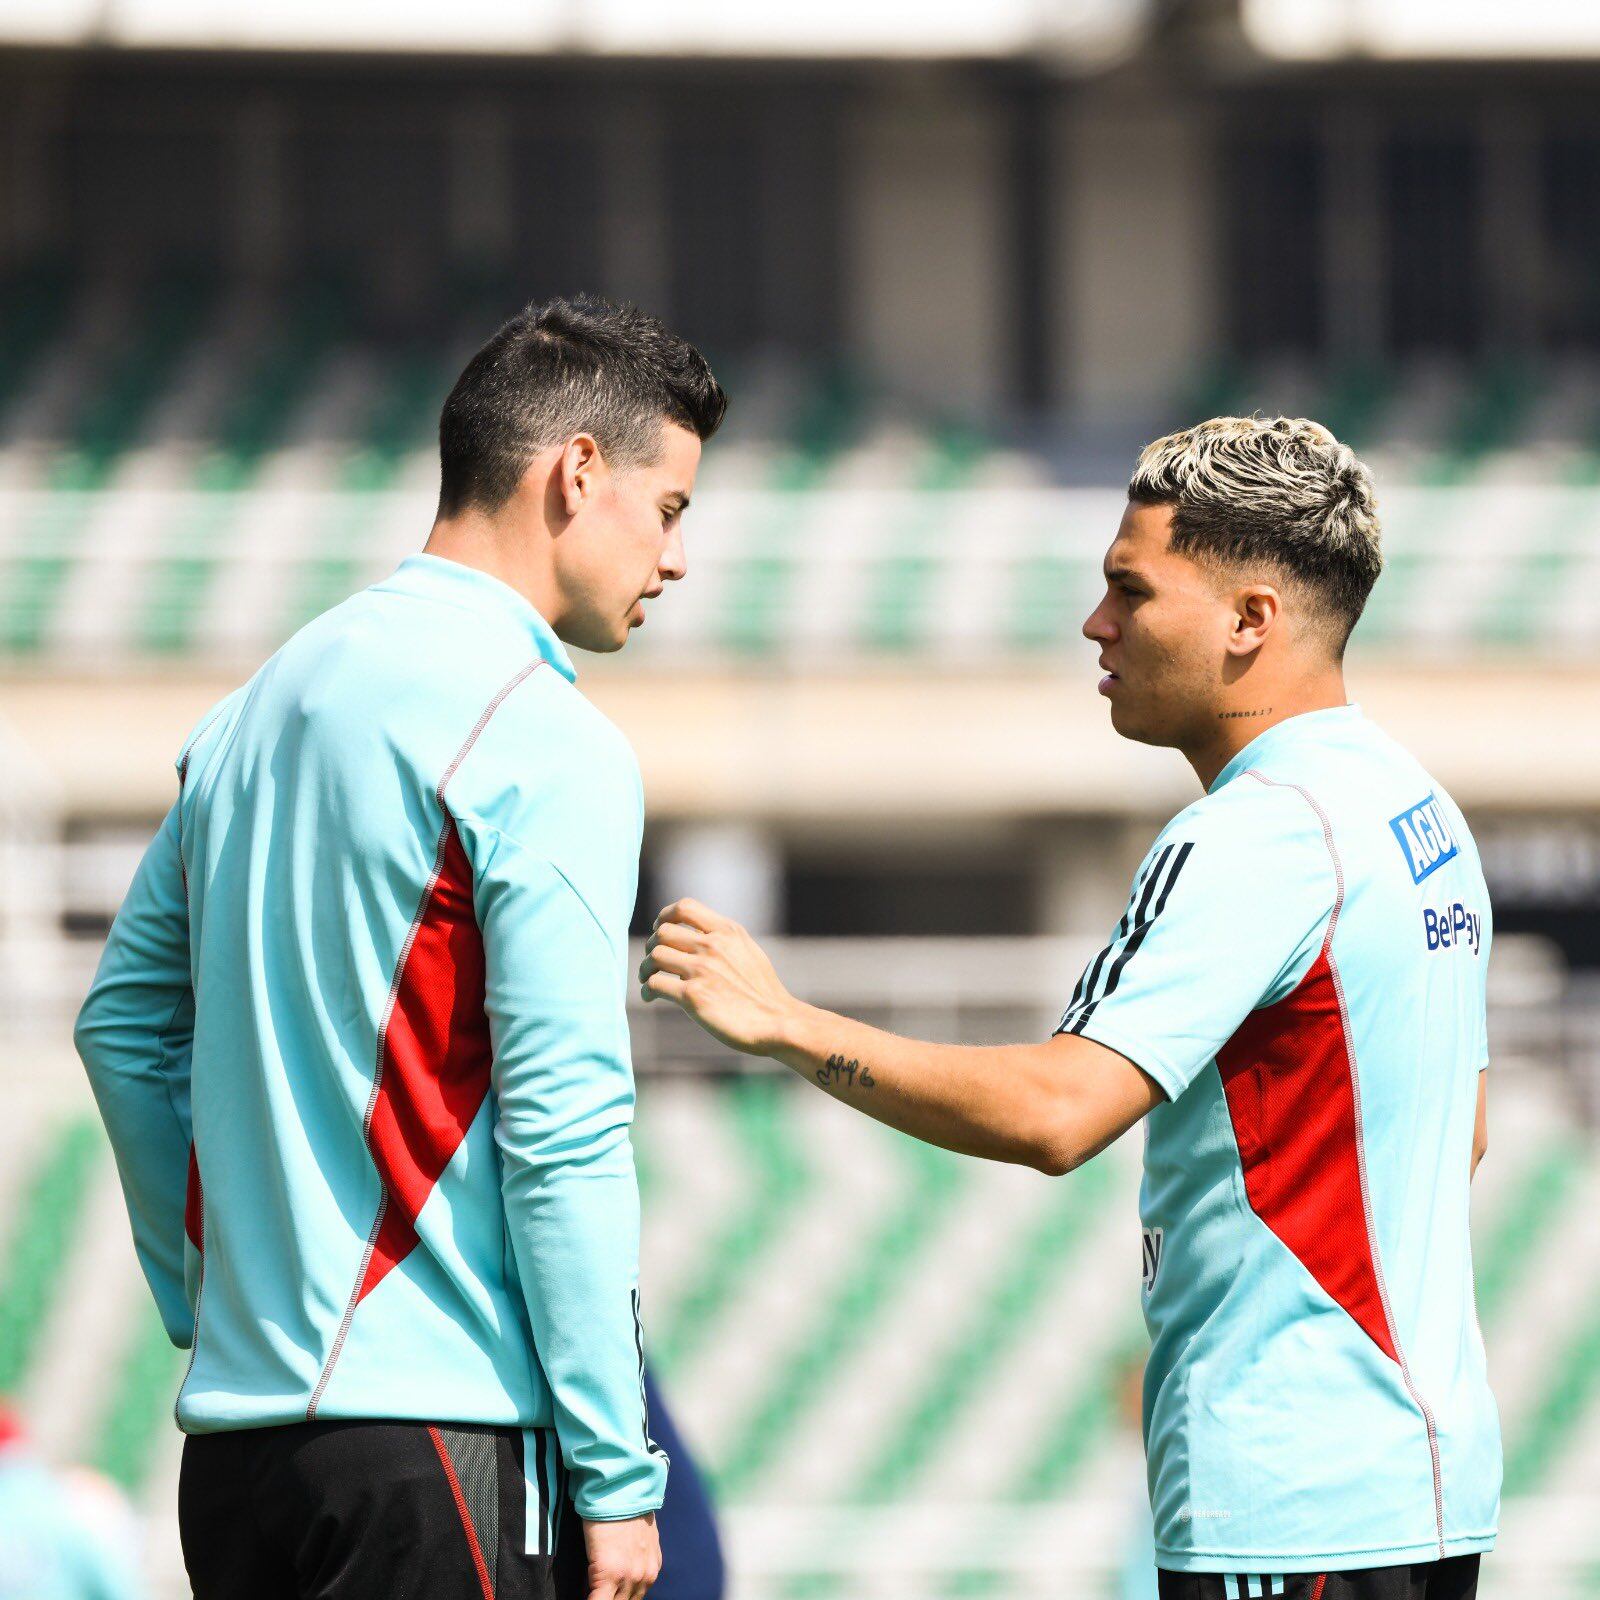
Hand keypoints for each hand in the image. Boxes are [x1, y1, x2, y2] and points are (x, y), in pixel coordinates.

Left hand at [582, 1512, 660, 1599]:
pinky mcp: (656, 1563)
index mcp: (611, 1575)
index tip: (590, 1595)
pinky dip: (635, 1587)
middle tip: (600, 1590)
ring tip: (611, 1587)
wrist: (625, 1492)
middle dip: (607, 1599)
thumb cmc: (600, 1521)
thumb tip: (595, 1593)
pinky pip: (646, 1586)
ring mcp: (647, 1570)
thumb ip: (595, 1581)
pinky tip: (625, 1581)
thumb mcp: (590, 1555)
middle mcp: (632, 1577)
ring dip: (622, 1597)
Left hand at [640, 898, 798, 1055]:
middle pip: (663, 932)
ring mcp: (702, 970)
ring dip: (645, 968)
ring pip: (654, 956)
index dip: (664, 916)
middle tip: (654, 962)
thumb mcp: (748, 951)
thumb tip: (699, 933)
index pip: (684, 907)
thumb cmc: (763, 991)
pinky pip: (655, 984)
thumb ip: (724, 938)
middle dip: (652, 946)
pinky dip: (647, 990)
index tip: (660, 929)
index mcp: (727, 931)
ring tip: (648, 979)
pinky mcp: (693, 996)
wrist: (776, 1022)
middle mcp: (713, 946)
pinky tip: (651, 997)